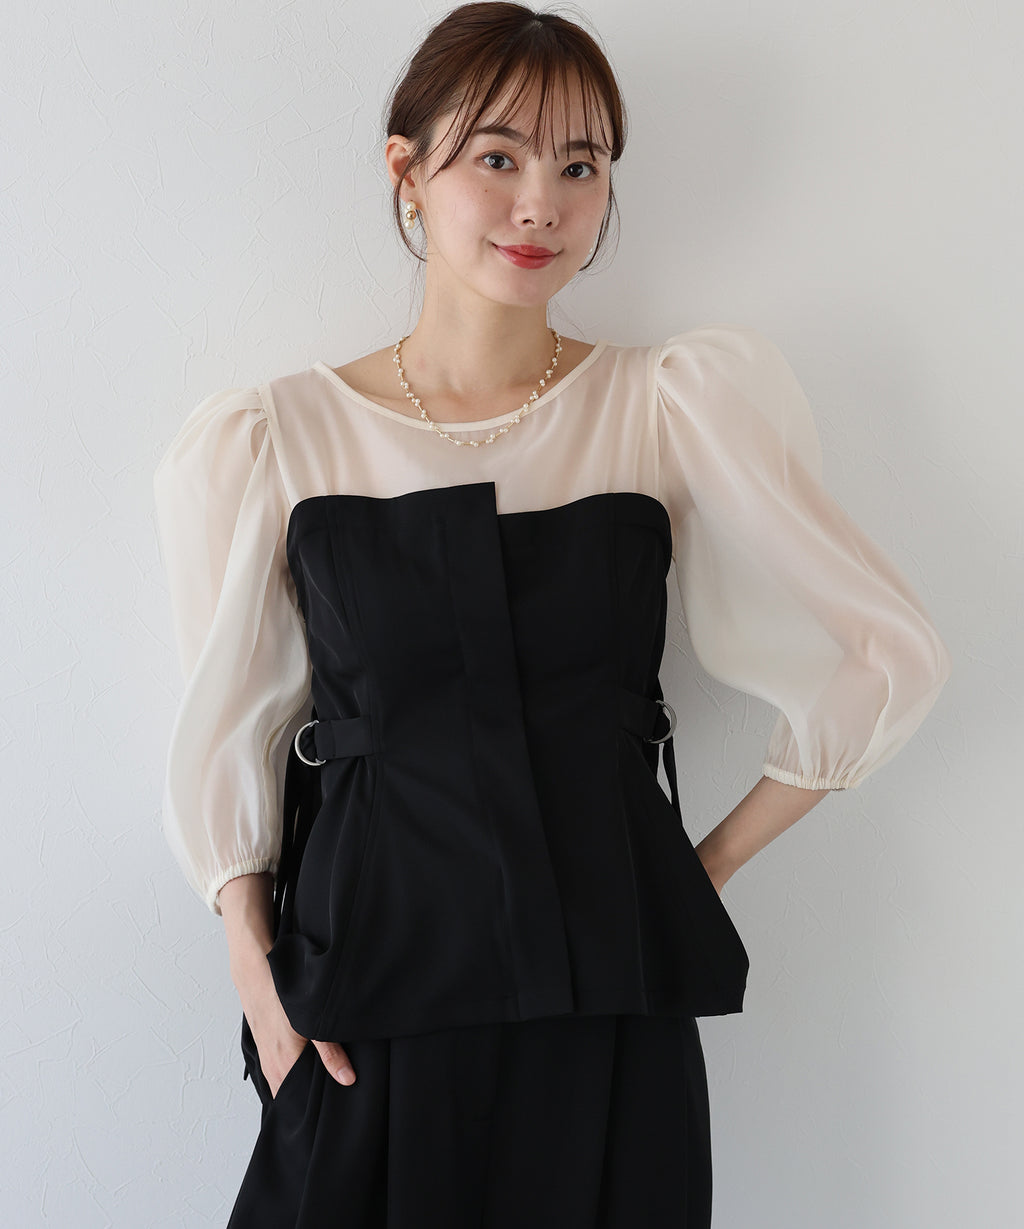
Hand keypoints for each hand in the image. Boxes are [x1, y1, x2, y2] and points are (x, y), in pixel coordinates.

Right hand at [232, 942, 356, 1095]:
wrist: (255, 974)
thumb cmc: (281, 997)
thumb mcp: (312, 1025)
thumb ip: (330, 1054)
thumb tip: (348, 1079)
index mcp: (283, 1067)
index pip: (297, 1103)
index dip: (312, 1108)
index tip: (328, 1108)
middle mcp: (271, 1067)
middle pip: (290, 1094)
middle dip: (307, 1097)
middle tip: (327, 1096)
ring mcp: (265, 1057)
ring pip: (283, 1080)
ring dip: (298, 1081)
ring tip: (317, 1079)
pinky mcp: (264, 1045)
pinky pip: (277, 1068)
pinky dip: (289, 1069)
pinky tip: (302, 1059)